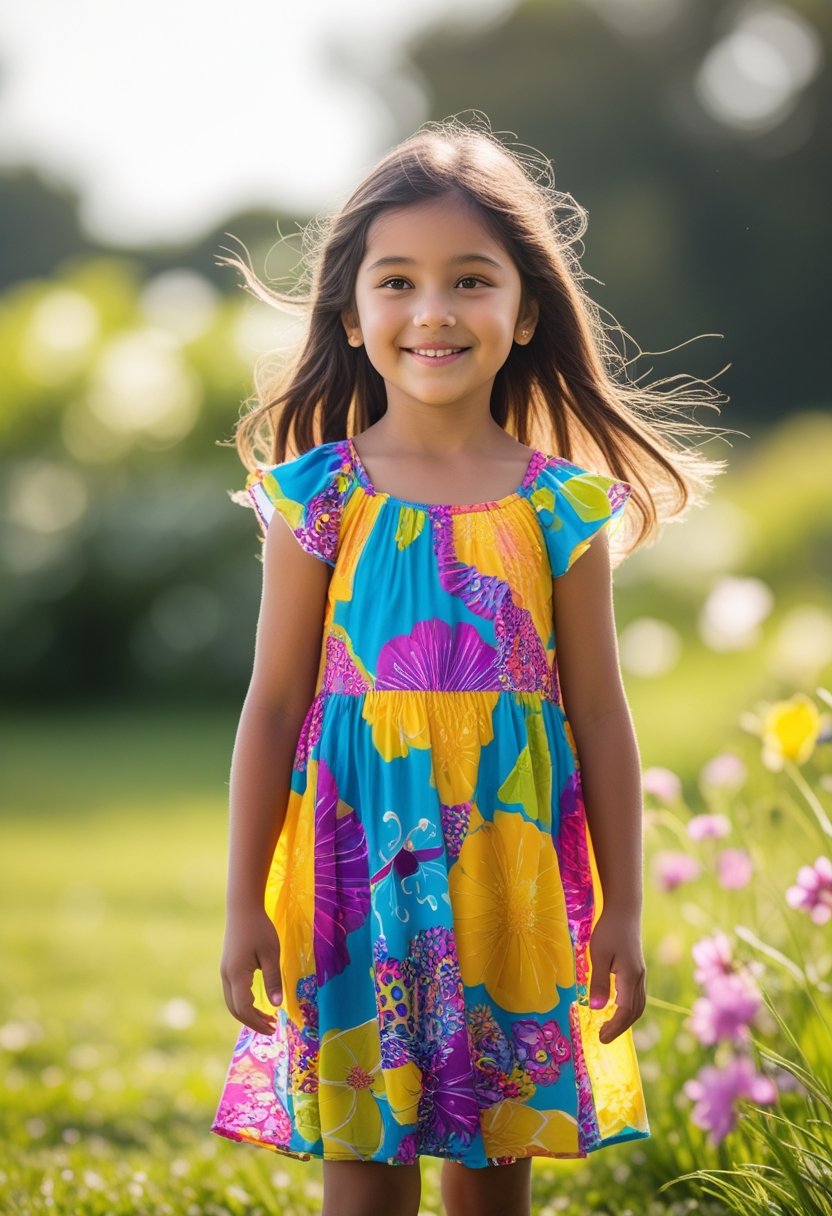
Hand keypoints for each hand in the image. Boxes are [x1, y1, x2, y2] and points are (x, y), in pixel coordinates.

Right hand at [220, 905, 282, 1035]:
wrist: (243, 908)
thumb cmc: (260, 929)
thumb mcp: (271, 954)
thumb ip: (273, 980)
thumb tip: (277, 1005)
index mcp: (237, 975)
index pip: (244, 1008)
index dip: (258, 1022)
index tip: (274, 1028)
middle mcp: (226, 976)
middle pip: (235, 1009)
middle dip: (253, 1022)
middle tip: (272, 1028)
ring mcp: (225, 972)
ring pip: (232, 1002)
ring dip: (248, 1014)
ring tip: (267, 1018)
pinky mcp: (227, 967)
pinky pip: (232, 993)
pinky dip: (244, 1003)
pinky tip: (258, 1002)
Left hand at [587, 907, 645, 1044]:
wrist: (624, 910)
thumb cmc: (609, 930)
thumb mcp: (598, 955)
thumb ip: (599, 981)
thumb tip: (597, 1008)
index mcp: (630, 977)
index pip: (625, 1011)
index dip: (614, 1027)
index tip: (601, 1038)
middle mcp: (639, 978)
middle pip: (635, 1011)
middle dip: (620, 1027)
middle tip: (604, 1037)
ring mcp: (640, 973)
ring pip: (638, 1004)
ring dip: (626, 1019)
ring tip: (610, 1027)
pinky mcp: (637, 968)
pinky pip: (636, 996)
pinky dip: (628, 1008)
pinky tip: (616, 1007)